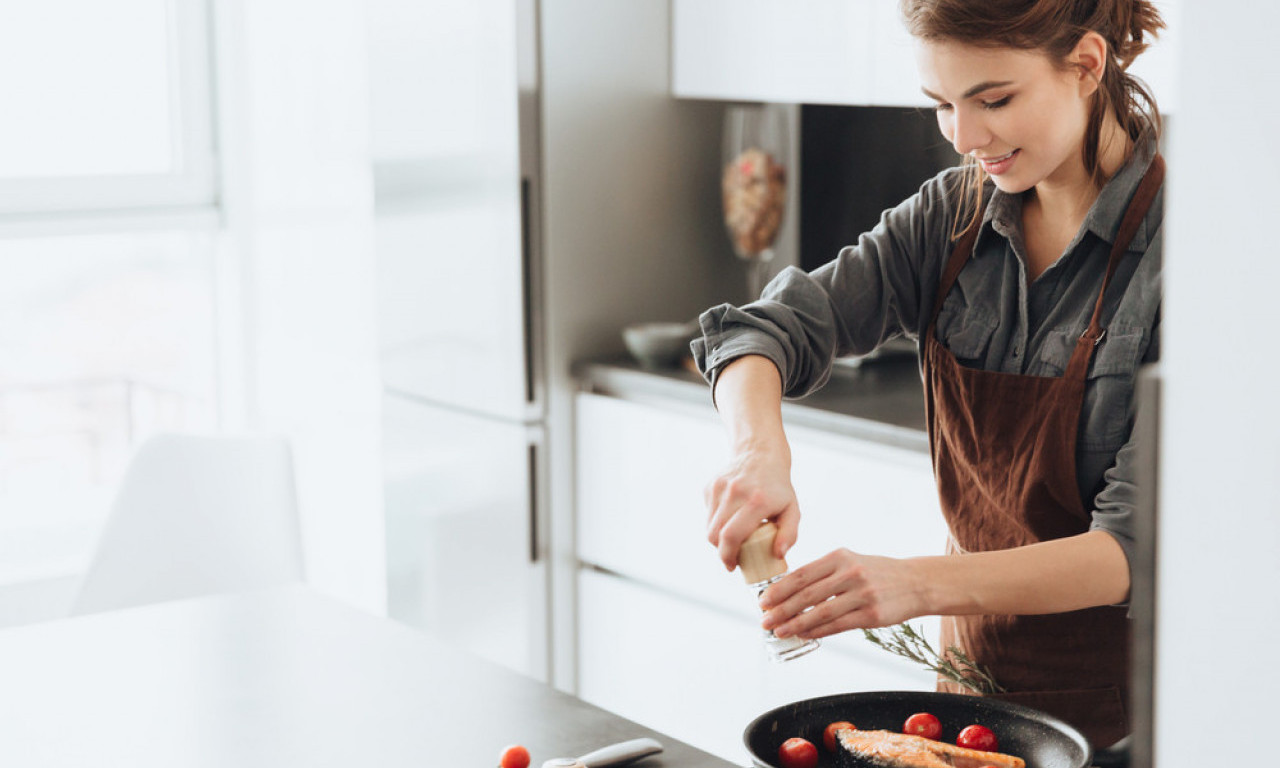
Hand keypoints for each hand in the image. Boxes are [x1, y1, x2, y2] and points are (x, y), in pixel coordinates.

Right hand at [704, 444, 799, 570]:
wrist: (761, 454)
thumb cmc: (778, 488)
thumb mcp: (792, 510)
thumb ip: (789, 534)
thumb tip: (778, 555)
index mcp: (757, 500)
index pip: (731, 536)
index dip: (728, 556)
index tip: (733, 566)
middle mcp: (735, 492)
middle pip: (715, 534)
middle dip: (721, 552)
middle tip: (732, 558)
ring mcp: (720, 487)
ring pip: (709, 526)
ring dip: (718, 538)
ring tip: (733, 539)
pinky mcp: (710, 486)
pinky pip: (708, 514)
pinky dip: (717, 522)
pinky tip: (730, 518)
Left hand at [759, 549, 925, 639]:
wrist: (916, 582)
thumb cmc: (875, 573)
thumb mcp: (850, 561)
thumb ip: (823, 572)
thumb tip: (789, 590)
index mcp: (839, 557)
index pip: (802, 574)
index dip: (779, 589)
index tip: (763, 600)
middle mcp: (850, 573)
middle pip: (807, 594)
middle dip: (781, 609)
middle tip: (764, 620)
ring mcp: (862, 594)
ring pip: (820, 612)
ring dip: (795, 624)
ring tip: (779, 631)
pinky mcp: (872, 615)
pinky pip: (837, 626)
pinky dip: (817, 632)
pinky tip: (803, 635)